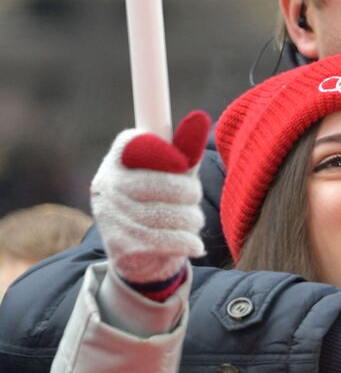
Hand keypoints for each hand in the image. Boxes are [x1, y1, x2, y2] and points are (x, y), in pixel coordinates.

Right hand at [91, 112, 209, 288]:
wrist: (139, 256)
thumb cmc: (162, 201)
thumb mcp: (175, 173)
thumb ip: (186, 149)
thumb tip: (200, 117)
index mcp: (120, 158)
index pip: (138, 144)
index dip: (164, 154)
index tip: (181, 165)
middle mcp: (108, 183)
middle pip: (160, 183)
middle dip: (189, 193)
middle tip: (193, 199)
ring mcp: (111, 215)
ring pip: (167, 214)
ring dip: (191, 220)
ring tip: (193, 221)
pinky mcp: (119, 245)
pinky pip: (166, 240)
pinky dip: (188, 242)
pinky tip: (194, 244)